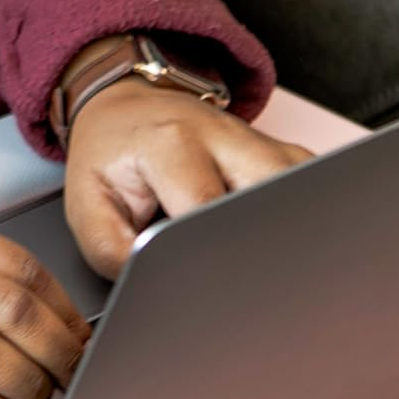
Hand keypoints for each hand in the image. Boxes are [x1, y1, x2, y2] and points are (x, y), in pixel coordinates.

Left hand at [63, 75, 311, 277]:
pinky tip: (286, 248)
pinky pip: (310, 192)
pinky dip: (302, 222)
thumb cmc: (109, 160)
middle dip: (260, 247)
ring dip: (287, 235)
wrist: (129, 110)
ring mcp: (264, 143)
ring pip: (302, 195)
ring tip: (266, 270)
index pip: (206, 206)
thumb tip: (151, 287)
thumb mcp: (87, 206)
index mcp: (173, 143)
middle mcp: (227, 136)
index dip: (209, 252)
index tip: (209, 287)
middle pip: (270, 199)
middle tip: (243, 286)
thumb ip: (113, 250)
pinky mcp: (285, 156)